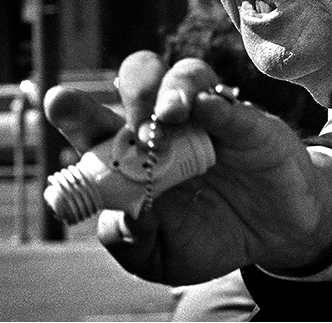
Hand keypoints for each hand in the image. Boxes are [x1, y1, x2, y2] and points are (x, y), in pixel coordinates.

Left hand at [46, 51, 331, 285]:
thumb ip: (131, 243)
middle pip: (139, 79)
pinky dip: (216, 103)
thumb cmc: (207, 235)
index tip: (59, 102)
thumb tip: (127, 216)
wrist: (273, 234)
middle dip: (130, 90)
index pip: (97, 124)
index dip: (76, 111)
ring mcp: (208, 118)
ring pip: (184, 74)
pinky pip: (230, 102)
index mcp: (133, 155)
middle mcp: (166, 126)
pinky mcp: (247, 122)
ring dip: (171, 89)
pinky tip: (208, 111)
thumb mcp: (160, 257)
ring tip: (170, 115)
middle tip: (136, 126)